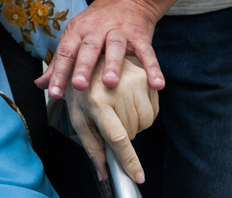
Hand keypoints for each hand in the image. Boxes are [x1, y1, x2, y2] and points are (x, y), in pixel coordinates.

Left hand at [35, 0, 163, 98]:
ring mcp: (119, 30)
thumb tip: (40, 84)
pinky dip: (153, 68)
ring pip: (115, 46)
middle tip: (79, 86)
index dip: (58, 73)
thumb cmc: (97, 23)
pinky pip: (147, 52)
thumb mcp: (76, 36)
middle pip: (88, 48)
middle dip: (82, 66)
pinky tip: (157, 85)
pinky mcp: (140, 34)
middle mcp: (96, 29)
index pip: (65, 53)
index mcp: (77, 31)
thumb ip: (60, 62)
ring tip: (110, 83)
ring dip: (112, 64)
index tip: (54, 93)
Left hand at [65, 56, 158, 183]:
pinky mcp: (145, 76)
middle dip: (122, 133)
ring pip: (145, 122)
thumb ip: (92, 146)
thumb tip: (103, 172)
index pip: (117, 137)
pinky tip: (128, 100)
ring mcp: (134, 81)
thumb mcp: (78, 116)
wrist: (90, 56)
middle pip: (132, 131)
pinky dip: (143, 113)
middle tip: (109, 118)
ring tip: (117, 108)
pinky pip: (153, 110)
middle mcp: (117, 89)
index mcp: (96, 101)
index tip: (138, 176)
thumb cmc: (81, 88)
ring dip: (134, 124)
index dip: (128, 159)